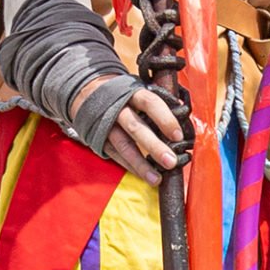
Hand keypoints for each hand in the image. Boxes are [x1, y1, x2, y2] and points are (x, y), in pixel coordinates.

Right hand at [69, 77, 183, 183]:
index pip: (150, 103)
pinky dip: (130, 166)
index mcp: (132, 93)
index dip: (165, 118)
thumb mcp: (138, 90)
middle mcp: (118, 109)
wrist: (86, 90)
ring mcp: (107, 125)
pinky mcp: (99, 138)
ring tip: (156, 179)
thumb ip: (158, 103)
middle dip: (154, 146)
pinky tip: (144, 176)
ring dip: (141, 164)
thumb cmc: (124, 95)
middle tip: (171, 162)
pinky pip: (116, 155)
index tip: (178, 136)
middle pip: (136, 128)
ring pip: (124, 146)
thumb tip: (183, 116)